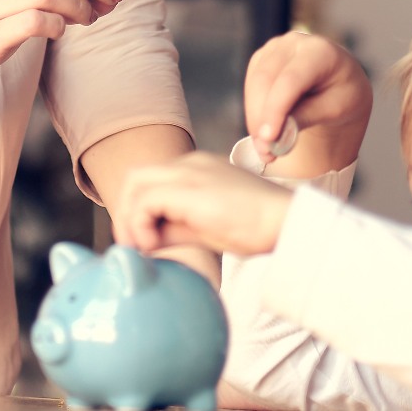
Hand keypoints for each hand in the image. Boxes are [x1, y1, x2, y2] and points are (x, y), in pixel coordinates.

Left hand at [116, 152, 293, 255]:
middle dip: (125, 212)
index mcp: (197, 168)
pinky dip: (140, 223)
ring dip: (129, 218)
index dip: (136, 211)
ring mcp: (191, 171)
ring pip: (135, 182)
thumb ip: (175, 227)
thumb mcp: (206, 226)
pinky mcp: (191, 188)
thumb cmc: (257, 227)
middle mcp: (191, 163)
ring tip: (143, 247)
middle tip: (133, 245)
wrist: (286, 221)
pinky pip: (145, 199)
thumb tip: (147, 239)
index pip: (150, 180)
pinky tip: (154, 245)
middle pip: (136, 177)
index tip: (142, 242)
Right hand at [245, 32, 371, 170]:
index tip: (269, 138)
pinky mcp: (262, 59)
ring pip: (254, 85)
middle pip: (266, 81)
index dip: (276, 109)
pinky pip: (250, 88)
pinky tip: (265, 134)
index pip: (291, 80)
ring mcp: (275, 48)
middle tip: (267, 153)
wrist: (339, 81)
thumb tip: (279, 132)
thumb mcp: (336, 109)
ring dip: (256, 121)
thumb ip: (308, 116)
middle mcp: (295, 43)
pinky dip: (255, 114)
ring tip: (267, 151)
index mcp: (321, 51)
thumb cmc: (343, 94)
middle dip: (262, 120)